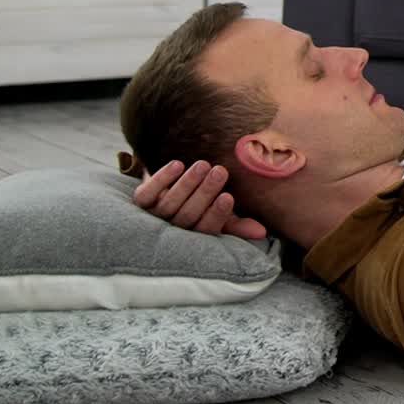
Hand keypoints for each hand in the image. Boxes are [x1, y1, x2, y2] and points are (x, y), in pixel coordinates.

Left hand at [133, 159, 268, 239]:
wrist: (169, 193)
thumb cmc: (201, 208)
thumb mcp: (219, 217)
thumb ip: (237, 225)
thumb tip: (262, 232)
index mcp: (192, 239)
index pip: (205, 231)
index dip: (216, 216)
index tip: (228, 197)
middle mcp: (171, 231)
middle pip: (186, 216)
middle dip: (203, 194)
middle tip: (220, 172)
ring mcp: (153, 217)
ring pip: (168, 204)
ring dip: (186, 184)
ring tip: (203, 165)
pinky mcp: (141, 201)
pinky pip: (147, 193)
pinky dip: (161, 179)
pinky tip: (177, 165)